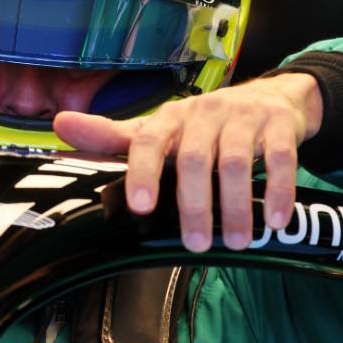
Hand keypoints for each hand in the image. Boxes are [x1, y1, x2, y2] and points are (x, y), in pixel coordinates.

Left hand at [53, 74, 322, 252]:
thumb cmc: (204, 125)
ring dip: (236, 205)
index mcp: (169, 118)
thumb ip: (112, 137)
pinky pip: (280, 158)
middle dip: (195, 205)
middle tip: (197, 245)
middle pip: (196, 159)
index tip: (140, 207)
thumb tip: (61, 125)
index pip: (148, 140)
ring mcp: (243, 116)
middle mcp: (204, 113)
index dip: (143, 171)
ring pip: (237, 162)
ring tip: (238, 242)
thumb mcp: (159, 130)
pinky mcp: (278, 125)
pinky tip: (276, 221)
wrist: (272, 98)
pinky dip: (279, 190)